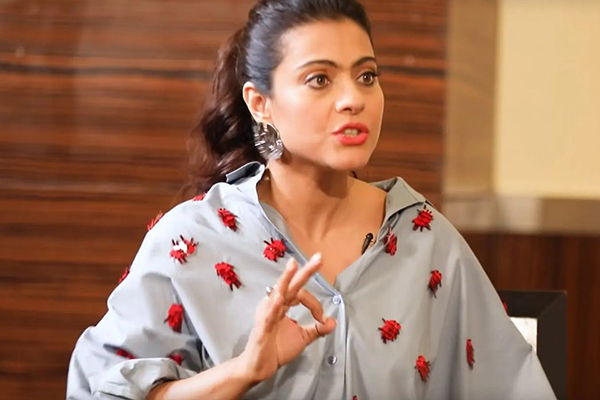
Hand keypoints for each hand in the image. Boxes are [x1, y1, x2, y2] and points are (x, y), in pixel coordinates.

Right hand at [238, 253, 336, 382]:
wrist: (259, 367)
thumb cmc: (276, 349)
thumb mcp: (302, 337)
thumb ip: (317, 328)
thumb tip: (333, 321)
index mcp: (282, 304)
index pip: (301, 294)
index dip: (315, 304)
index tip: (322, 318)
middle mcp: (273, 304)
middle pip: (291, 284)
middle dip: (306, 271)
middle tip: (319, 258)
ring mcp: (267, 314)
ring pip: (278, 293)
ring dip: (286, 279)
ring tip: (293, 265)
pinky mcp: (262, 328)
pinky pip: (269, 315)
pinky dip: (274, 305)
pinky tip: (280, 297)